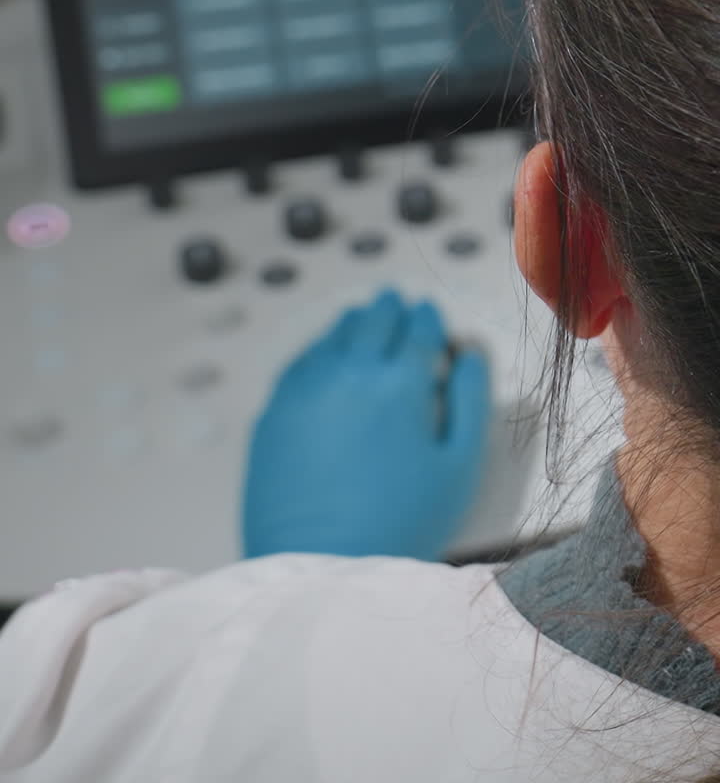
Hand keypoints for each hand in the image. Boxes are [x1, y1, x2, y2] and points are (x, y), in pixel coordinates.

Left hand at [242, 289, 491, 560]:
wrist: (322, 567)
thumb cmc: (400, 526)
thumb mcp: (459, 467)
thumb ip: (471, 400)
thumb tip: (470, 353)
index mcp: (401, 383)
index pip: (419, 326)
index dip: (429, 319)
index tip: (431, 319)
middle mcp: (350, 372)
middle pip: (375, 317)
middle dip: (393, 310)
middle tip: (400, 308)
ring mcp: (306, 387)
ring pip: (335, 332)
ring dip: (356, 323)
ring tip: (365, 323)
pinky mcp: (274, 410)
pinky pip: (302, 360)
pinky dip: (321, 349)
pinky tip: (328, 357)